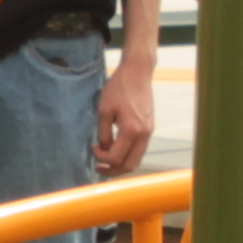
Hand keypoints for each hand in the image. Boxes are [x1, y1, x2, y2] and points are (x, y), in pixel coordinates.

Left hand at [95, 59, 156, 176]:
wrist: (137, 73)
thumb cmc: (118, 88)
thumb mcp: (104, 110)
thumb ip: (103, 133)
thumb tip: (104, 148)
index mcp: (131, 130)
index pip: (115, 157)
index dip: (101, 157)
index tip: (92, 148)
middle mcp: (143, 135)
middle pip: (130, 165)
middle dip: (112, 170)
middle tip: (98, 167)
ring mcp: (149, 132)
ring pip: (136, 159)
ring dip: (121, 164)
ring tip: (106, 162)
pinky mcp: (149, 128)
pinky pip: (139, 150)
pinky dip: (128, 155)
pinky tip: (116, 150)